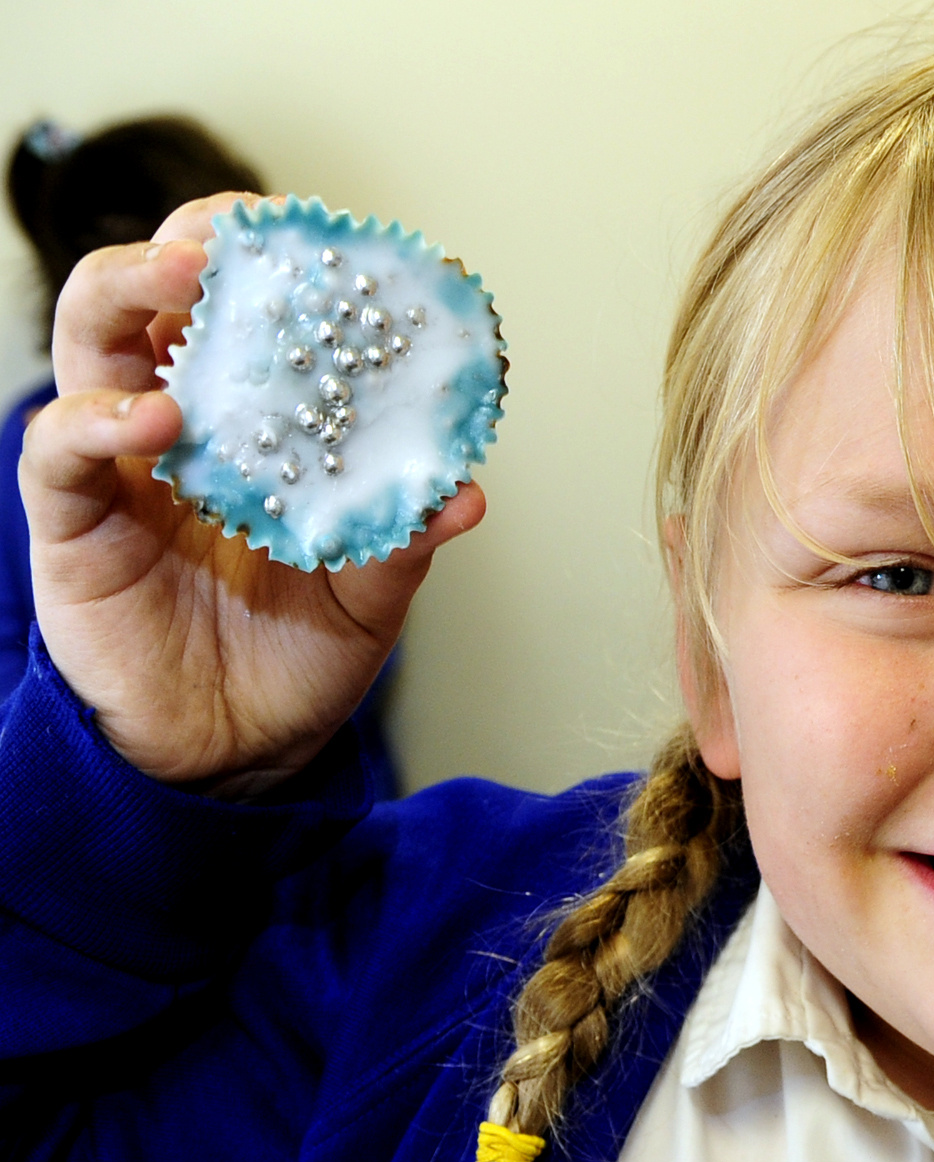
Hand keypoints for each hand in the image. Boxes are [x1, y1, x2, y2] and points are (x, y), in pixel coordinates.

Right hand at [20, 193, 484, 796]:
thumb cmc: (301, 659)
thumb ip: (405, 538)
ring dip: (129, 292)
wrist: (239, 753)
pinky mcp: (71, 522)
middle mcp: (176, 424)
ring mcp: (116, 466)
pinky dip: (99, 420)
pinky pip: (59, 450)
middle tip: (230, 233)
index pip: (246, 313)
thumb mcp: (370, 593)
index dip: (266, 261)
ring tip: (184, 280)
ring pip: (88, 341)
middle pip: (154, 297)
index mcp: (251, 424)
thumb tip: (468, 492)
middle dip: (188, 246)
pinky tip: (157, 417)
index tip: (311, 229)